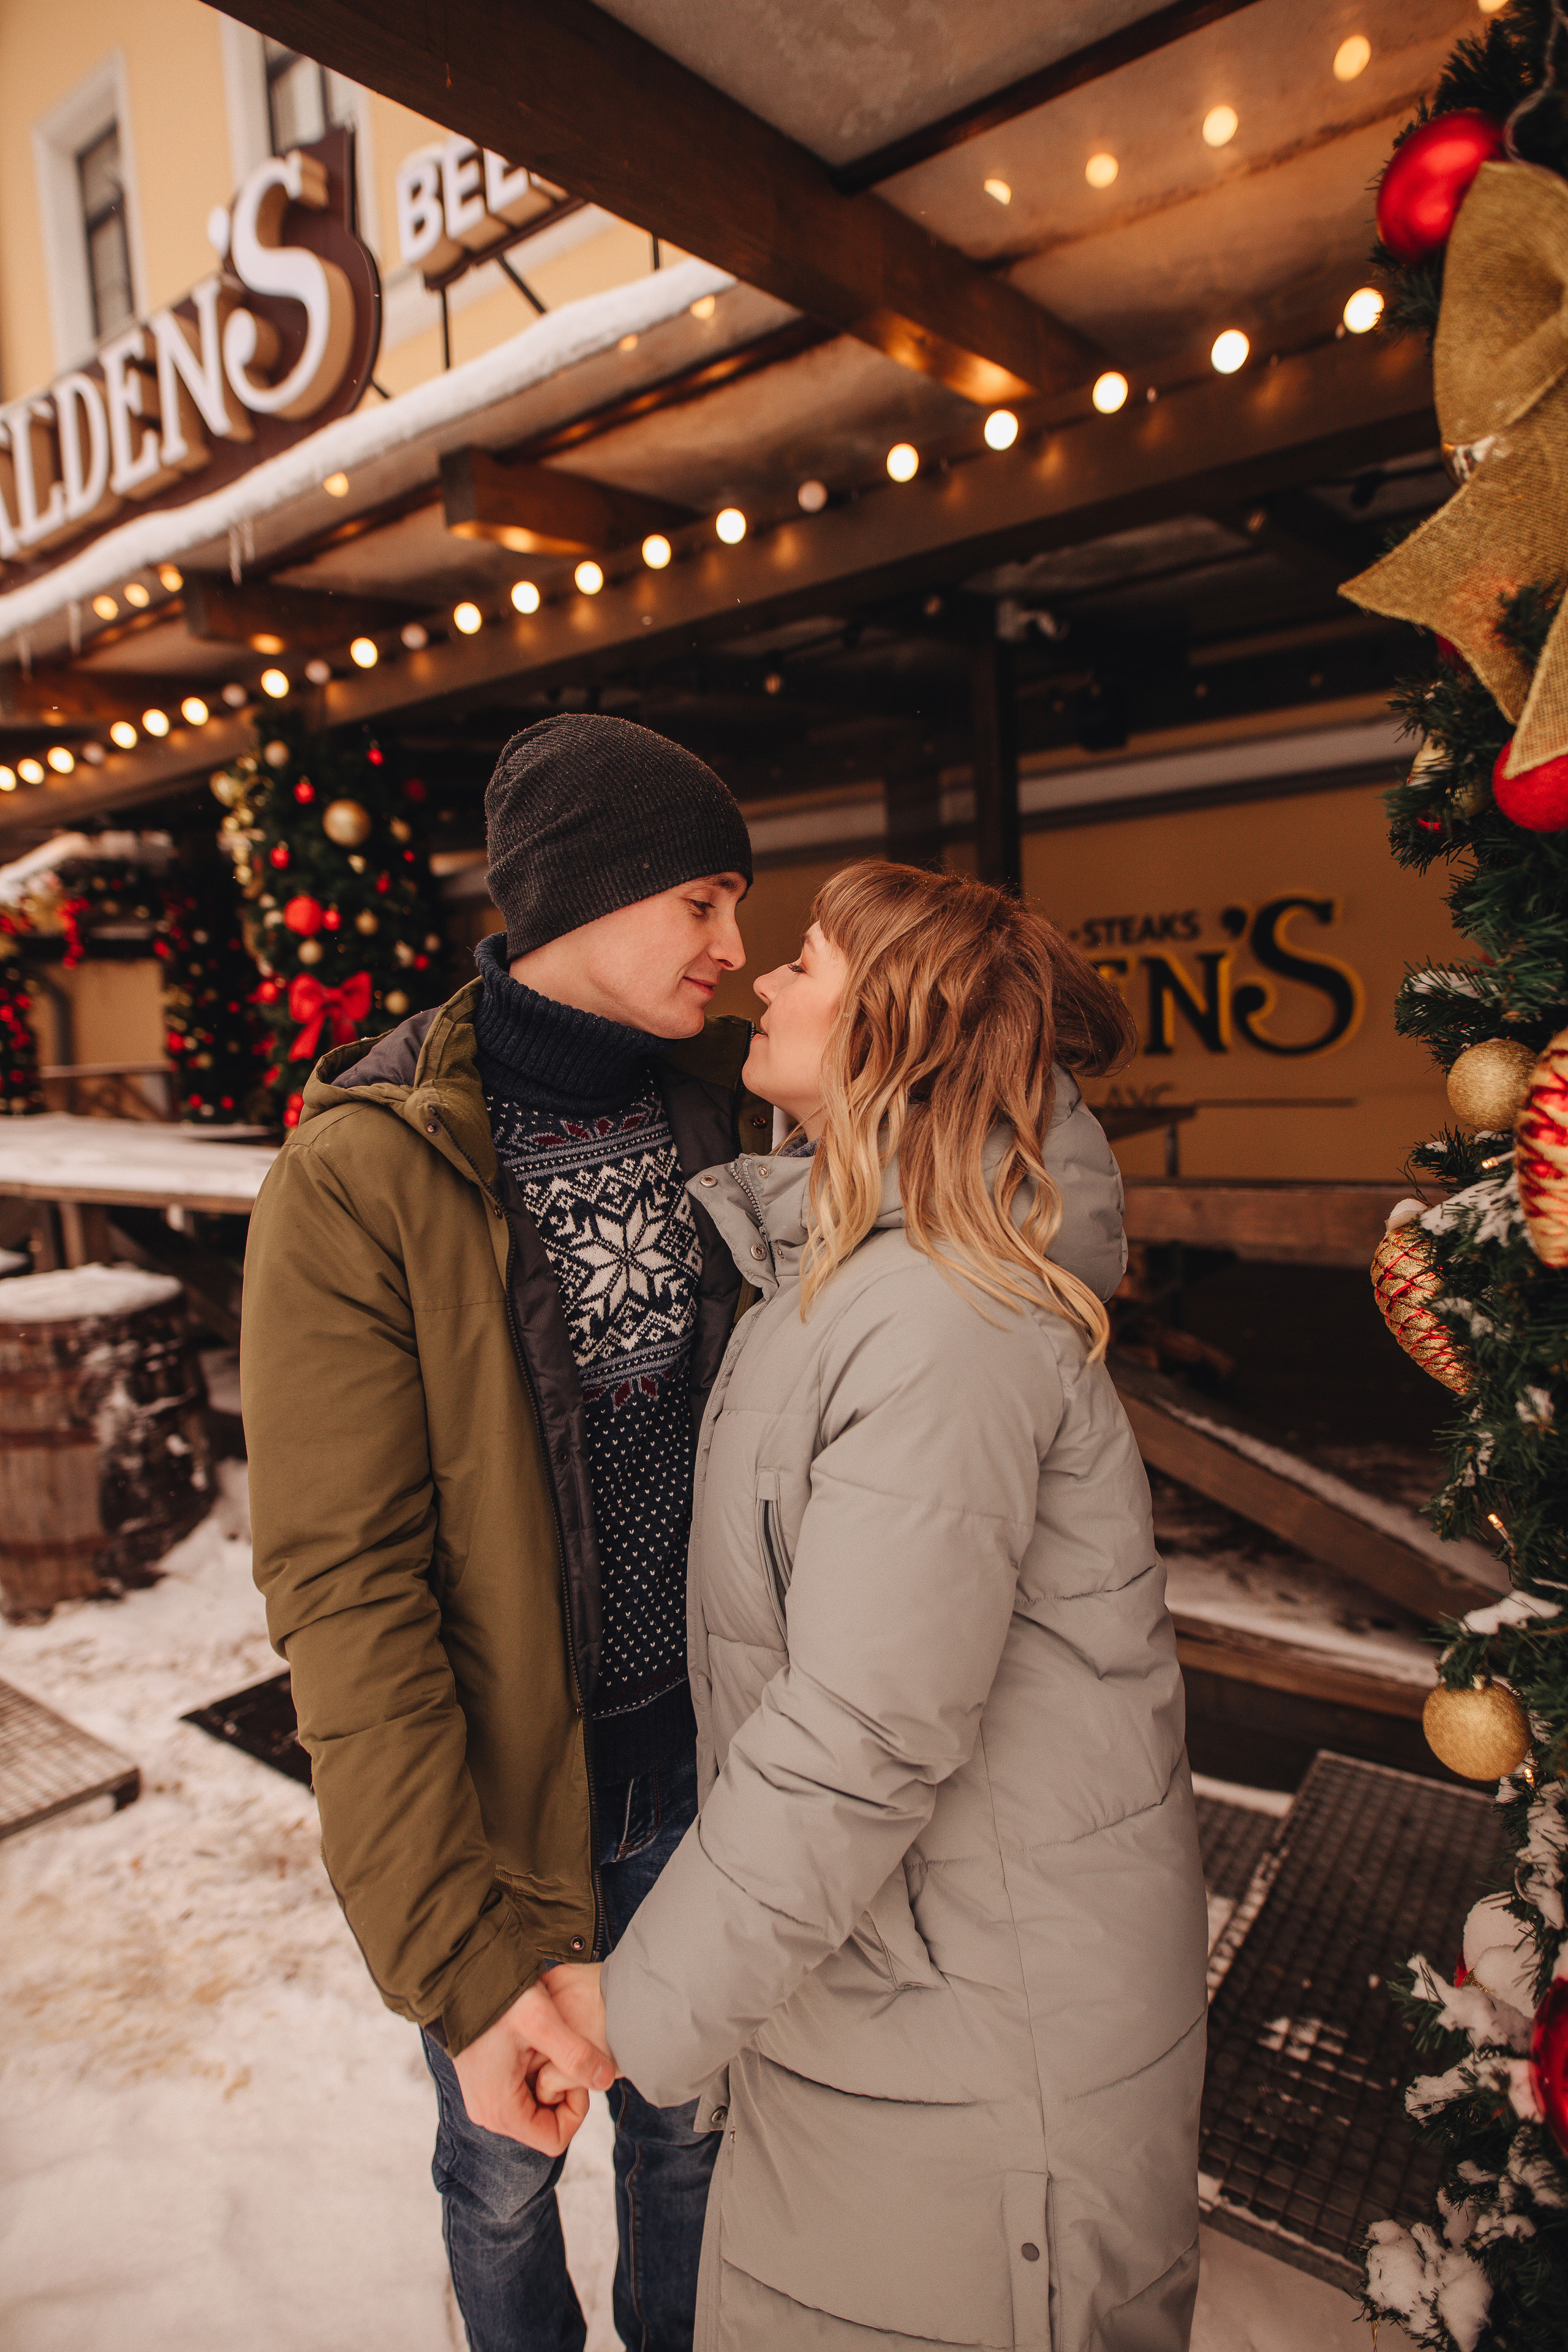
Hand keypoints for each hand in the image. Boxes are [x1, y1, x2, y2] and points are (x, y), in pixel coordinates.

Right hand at [451, 1978, 615, 2153]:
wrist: (458, 1976)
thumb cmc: (497, 1998)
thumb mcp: (541, 2022)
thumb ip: (575, 2054)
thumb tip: (607, 2080)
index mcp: (501, 2110)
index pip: (556, 2138)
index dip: (576, 2108)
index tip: (576, 2068)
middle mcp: (489, 2113)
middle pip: (545, 2124)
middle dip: (563, 2091)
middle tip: (564, 2051)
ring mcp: (485, 2098)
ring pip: (535, 2107)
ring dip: (551, 2079)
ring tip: (549, 2042)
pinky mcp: (486, 2083)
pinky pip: (521, 2091)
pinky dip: (536, 2071)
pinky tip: (535, 2041)